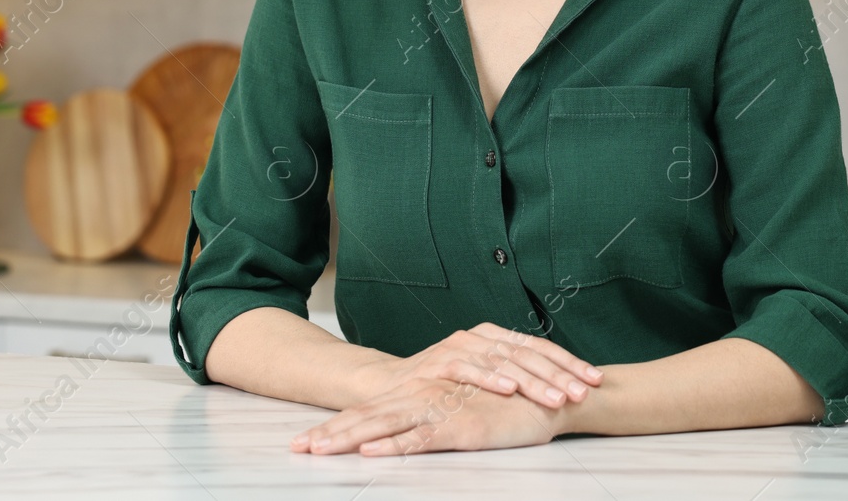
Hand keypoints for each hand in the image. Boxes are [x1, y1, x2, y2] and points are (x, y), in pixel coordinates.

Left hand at [291, 376, 565, 455]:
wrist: (551, 396)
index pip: (371, 412)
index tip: (305, 442)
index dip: (336, 426)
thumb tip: (403, 432)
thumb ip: (432, 418)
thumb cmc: (507, 405)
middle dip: (329, 433)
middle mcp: (425, 399)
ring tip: (319, 449)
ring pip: (385, 425)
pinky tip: (370, 451)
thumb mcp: (461, 412)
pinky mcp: (460, 427)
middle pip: (368, 418)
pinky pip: (421, 437)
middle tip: (296, 448)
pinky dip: (394, 445)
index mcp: (422, 396)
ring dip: (349, 438)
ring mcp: (440, 411)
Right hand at [352, 321, 602, 410]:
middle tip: (584, 391)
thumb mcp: (484, 377)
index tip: (595, 379)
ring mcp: (460, 346)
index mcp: (496, 336)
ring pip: (504, 361)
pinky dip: (490, 377)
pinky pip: (469, 368)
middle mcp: (481, 336)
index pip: (540, 347)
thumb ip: (514, 374)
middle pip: (528, 353)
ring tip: (558, 397)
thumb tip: (562, 385)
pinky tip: (510, 388)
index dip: (569, 363)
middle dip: (559, 374)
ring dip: (533, 381)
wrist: (394, 387)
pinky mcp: (439, 361)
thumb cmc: (446, 386)